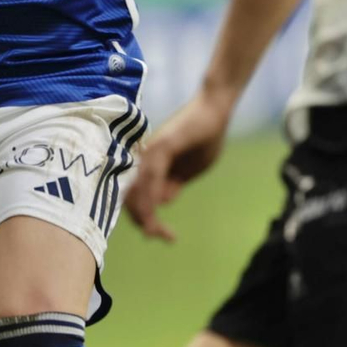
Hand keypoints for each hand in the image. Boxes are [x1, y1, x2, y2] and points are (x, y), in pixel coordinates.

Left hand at [122, 89, 235, 241]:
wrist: (214, 110)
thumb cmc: (204, 137)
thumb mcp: (189, 171)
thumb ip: (173, 185)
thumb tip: (160, 203)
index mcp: (150, 166)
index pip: (137, 197)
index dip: (143, 218)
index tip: (157, 235)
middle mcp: (145, 159)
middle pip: (131, 196)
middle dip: (142, 220)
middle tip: (156, 236)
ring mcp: (151, 151)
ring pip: (138, 189)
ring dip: (144, 213)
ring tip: (154, 231)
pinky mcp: (162, 145)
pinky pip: (151, 175)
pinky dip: (149, 196)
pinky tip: (154, 211)